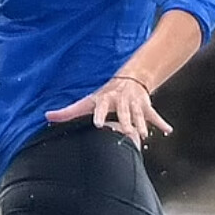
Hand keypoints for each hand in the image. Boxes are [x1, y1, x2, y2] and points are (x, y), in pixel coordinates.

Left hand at [45, 75, 172, 146]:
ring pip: (138, 115)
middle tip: (126, 132)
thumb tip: (46, 116)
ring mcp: (134, 103)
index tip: (98, 124)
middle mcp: (120, 100)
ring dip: (142, 125)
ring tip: (144, 135)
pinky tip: (168, 130)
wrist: (127, 80)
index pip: (100, 107)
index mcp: (105, 100)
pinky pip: (155, 115)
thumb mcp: (86, 102)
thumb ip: (67, 112)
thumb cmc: (102, 96)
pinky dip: (161, 123)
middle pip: (123, 112)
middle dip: (125, 121)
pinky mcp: (146, 107)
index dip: (99, 115)